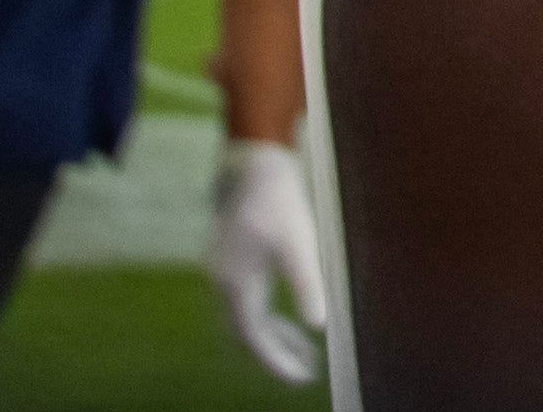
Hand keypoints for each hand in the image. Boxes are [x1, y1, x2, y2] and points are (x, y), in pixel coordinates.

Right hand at [207, 136, 328, 382]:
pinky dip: (266, 320)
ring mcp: (222, 274)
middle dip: (274, 356)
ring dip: (272, 340)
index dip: (276, 362)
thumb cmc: (278, 198)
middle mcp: (222, 284)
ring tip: (305, 352)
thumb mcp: (300, 240)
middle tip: (306, 373)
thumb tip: (320, 325)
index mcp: (236, 283)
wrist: (251, 162)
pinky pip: (245, 306)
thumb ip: (308, 283)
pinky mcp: (230, 264)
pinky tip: (290, 321)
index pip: (253, 338)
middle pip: (245, 335)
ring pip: (244, 322)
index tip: (301, 379)